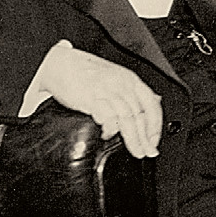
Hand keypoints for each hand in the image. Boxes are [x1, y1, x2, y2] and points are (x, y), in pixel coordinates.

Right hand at [38, 45, 162, 157]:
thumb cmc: (85, 72)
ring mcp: (107, 91)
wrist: (59, 63)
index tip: (154, 141)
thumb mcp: (116, 77)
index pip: (151, 105)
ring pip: (127, 119)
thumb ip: (132, 91)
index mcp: (131, 80)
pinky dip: (110, 130)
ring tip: (135, 151)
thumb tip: (153, 101)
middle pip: (140, 116)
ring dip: (133, 139)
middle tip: (148, 152)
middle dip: (146, 138)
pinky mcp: (92, 98)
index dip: (155, 125)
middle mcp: (122, 85)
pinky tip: (107, 135)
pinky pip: (107, 118)